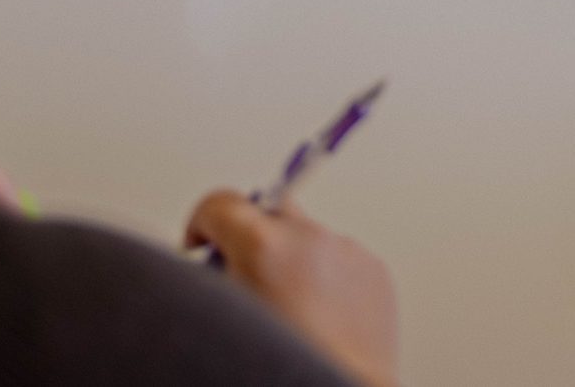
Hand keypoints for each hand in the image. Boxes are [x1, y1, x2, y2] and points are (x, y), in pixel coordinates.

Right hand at [186, 191, 398, 386]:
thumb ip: (214, 278)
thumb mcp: (225, 318)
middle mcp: (309, 239)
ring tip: (289, 313)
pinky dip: (325, 278)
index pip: (220, 203)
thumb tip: (211, 265)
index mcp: (263, 248)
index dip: (202, 223)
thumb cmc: (282, 372)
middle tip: (244, 278)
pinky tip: (319, 321)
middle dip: (250, 238)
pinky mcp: (374, 270)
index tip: (200, 244)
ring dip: (291, 260)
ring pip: (306, 238)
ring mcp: (347, 251)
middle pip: (268, 212)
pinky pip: (339, 259)